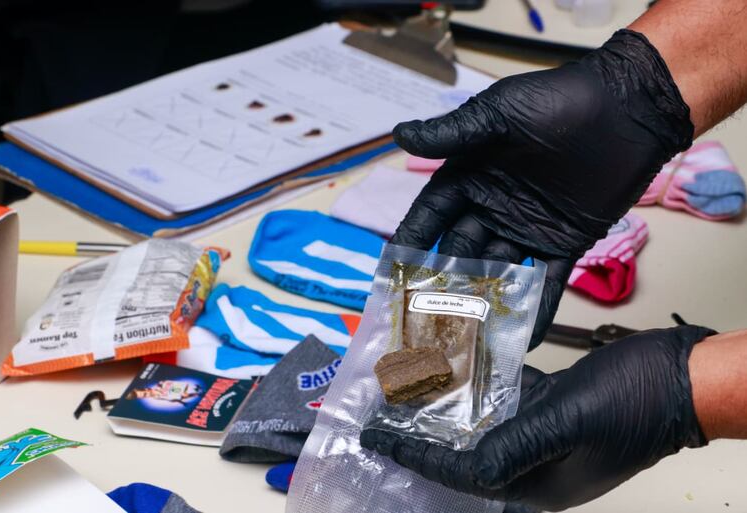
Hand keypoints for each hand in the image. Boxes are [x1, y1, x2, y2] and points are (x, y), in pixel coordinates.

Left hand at [361, 325, 713, 510]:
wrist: (683, 378)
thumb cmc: (631, 403)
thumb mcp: (570, 424)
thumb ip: (515, 446)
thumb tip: (467, 470)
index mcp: (536, 482)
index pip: (460, 474)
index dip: (414, 456)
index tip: (373, 436)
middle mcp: (532, 462)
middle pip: (462, 451)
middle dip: (420, 433)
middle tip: (380, 410)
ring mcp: (541, 433)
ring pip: (479, 422)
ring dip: (445, 405)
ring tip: (407, 383)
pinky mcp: (549, 405)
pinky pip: (503, 398)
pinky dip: (478, 383)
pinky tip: (453, 361)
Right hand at [391, 30, 692, 347]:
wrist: (627, 107)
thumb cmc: (559, 100)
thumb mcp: (498, 114)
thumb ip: (452, 133)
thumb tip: (399, 135)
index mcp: (469, 177)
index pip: (430, 218)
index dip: (410, 244)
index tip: (390, 274)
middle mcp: (492, 207)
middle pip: (460, 253)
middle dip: (443, 285)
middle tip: (426, 319)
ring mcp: (527, 228)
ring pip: (498, 274)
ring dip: (484, 304)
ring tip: (466, 339)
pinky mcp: (564, 242)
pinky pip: (544, 281)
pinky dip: (534, 310)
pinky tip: (521, 339)